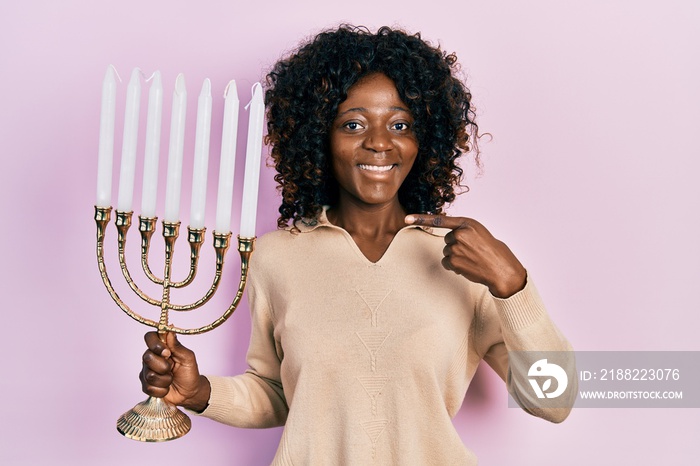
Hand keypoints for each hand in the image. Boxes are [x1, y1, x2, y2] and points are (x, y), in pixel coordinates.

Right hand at [140, 332, 209, 411]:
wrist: (190, 393)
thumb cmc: (189, 373)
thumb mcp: (188, 358)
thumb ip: (177, 345)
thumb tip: (169, 331)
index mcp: (161, 348)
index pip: (150, 337)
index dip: (155, 344)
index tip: (167, 352)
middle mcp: (151, 358)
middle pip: (147, 357)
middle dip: (164, 366)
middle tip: (172, 368)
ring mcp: (147, 372)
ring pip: (149, 375)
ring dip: (165, 380)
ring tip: (171, 379)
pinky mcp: (146, 386)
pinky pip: (149, 388)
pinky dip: (162, 390)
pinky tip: (167, 388)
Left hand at [405, 214, 526, 297]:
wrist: (501, 269)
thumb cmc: (492, 250)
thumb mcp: (479, 232)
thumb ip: (464, 230)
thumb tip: (450, 238)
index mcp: (467, 223)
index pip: (440, 220)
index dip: (421, 218)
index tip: (407, 219)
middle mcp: (459, 234)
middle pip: (447, 240)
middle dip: (456, 246)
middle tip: (472, 251)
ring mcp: (456, 248)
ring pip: (447, 252)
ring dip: (456, 257)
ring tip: (472, 259)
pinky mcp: (454, 261)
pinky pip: (446, 262)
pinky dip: (455, 266)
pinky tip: (468, 266)